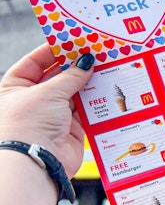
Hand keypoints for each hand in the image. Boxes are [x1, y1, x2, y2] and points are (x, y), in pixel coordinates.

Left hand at [0, 45, 93, 177]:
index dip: (54, 50)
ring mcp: (53, 115)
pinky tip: (108, 89)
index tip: (74, 40)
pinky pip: (87, 110)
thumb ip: (71, 76)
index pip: (35, 62)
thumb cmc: (28, 125)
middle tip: (96, 52)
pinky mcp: (71, 129)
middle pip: (57, 76)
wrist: (36, 163)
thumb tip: (87, 61)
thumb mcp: (48, 92)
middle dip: (76, 66)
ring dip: (89, 82)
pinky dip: (97, 101)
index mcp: (15, 88)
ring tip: (106, 67)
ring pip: (74, 92)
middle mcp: (33, 100)